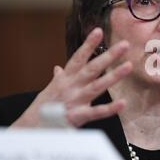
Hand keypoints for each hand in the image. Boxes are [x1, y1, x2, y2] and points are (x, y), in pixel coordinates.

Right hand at [11, 28, 131, 127]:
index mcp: (65, 79)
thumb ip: (58, 78)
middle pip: (92, 68)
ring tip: (128, 66)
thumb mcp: (49, 89)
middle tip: (124, 44)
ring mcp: (75, 100)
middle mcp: (71, 86)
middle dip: (108, 56)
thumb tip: (58, 68)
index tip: (99, 30)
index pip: (78, 57)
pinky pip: (96, 112)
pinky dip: (110, 108)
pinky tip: (123, 103)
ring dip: (113, 76)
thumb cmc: (43, 108)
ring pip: (97, 86)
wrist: (30, 129)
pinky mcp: (77, 116)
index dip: (88, 44)